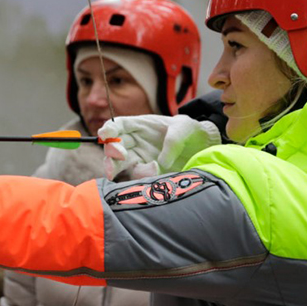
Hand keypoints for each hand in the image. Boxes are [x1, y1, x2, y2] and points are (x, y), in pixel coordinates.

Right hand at [99, 114, 220, 179]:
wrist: (202, 149)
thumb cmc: (190, 132)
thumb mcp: (184, 127)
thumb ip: (172, 140)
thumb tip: (161, 161)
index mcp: (138, 126)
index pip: (117, 126)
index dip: (108, 130)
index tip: (105, 135)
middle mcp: (133, 143)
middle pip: (112, 148)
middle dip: (111, 153)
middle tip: (120, 156)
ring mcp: (137, 160)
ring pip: (118, 166)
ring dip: (123, 169)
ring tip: (151, 169)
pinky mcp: (145, 175)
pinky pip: (135, 179)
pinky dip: (142, 178)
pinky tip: (156, 174)